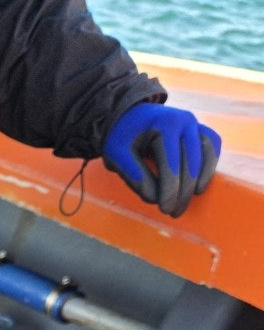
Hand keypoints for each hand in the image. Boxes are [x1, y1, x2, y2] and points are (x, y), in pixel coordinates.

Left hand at [102, 103, 220, 217]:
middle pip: (191, 163)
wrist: (130, 116)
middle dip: (183, 192)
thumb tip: (154, 198)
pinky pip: (212, 147)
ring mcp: (195, 124)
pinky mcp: (200, 130)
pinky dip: (208, 167)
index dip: (170, 190)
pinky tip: (198, 187)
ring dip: (199, 182)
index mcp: (164, 124)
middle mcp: (185, 121)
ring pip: (206, 155)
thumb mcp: (117, 155)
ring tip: (185, 204)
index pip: (171, 163)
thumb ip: (134, 175)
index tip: (164, 209)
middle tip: (173, 213)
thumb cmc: (122, 137)